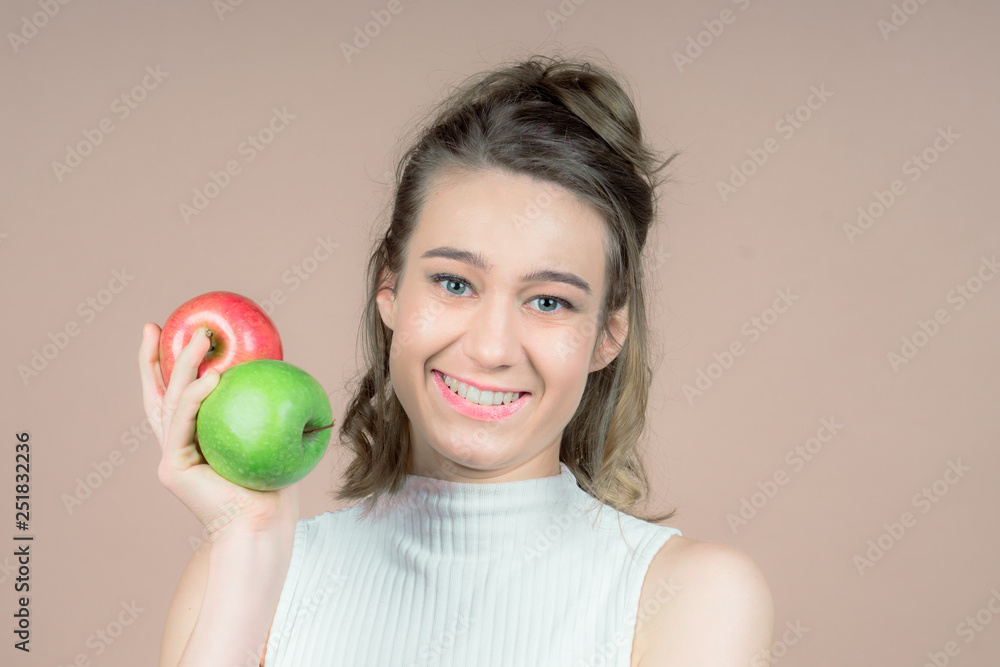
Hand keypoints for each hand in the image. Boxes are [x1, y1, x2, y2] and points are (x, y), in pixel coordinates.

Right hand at [138, 322, 298, 542]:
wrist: (263, 526)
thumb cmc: (275, 486)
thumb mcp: (273, 436)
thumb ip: (267, 406)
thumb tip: (286, 366)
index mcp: (194, 440)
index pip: (174, 396)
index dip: (165, 365)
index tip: (166, 332)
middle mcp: (176, 446)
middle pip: (157, 394)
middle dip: (153, 358)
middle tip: (155, 325)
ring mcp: (171, 456)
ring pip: (170, 401)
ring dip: (184, 366)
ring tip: (200, 338)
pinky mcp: (173, 467)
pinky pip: (183, 424)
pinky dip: (196, 398)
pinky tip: (213, 376)